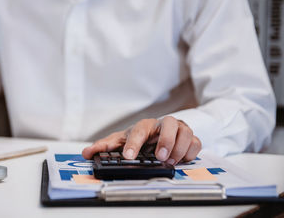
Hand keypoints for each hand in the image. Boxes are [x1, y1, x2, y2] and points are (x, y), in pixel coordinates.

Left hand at [82, 116, 200, 164]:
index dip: (133, 143)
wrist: (160, 133)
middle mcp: (163, 124)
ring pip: (185, 131)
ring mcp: (179, 130)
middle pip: (169, 124)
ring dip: (179, 147)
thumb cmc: (140, 137)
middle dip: (165, 140)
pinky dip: (191, 151)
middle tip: (160, 157)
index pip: (139, 131)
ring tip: (171, 160)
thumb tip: (87, 152)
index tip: (128, 156)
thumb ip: (105, 146)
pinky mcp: (191, 138)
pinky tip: (182, 158)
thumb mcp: (121, 140)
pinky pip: (196, 142)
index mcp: (145, 125)